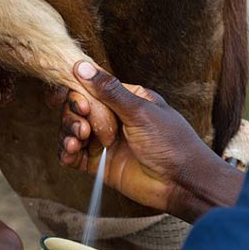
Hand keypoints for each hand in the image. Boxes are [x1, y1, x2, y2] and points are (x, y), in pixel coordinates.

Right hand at [59, 62, 243, 221]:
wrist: (182, 182)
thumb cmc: (171, 142)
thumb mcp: (141, 111)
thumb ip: (110, 91)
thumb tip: (82, 66)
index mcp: (125, 99)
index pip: (90, 88)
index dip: (76, 93)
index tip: (74, 101)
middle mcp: (112, 118)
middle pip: (77, 109)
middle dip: (72, 116)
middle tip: (84, 127)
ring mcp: (105, 141)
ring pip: (72, 131)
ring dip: (67, 133)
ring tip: (77, 141)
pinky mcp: (100, 164)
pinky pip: (74, 155)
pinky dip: (67, 153)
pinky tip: (70, 153)